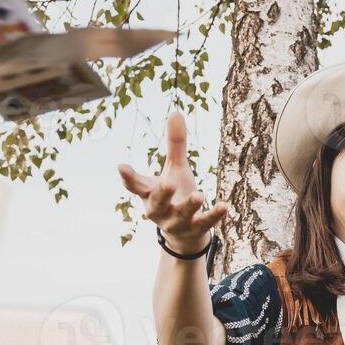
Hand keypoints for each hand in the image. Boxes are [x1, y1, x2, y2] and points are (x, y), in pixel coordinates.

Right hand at [118, 111, 227, 253]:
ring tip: (199, 195)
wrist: (184, 233)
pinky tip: (224, 206)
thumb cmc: (176, 194)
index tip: (120, 166)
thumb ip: (174, 144)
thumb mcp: (175, 169)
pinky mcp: (195, 229)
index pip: (135, 186)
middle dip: (161, 194)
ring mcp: (177, 222)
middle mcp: (160, 210)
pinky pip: (204, 223)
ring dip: (189, 205)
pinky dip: (214, 215)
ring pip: (181, 214)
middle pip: (157, 202)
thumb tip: (175, 112)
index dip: (128, 177)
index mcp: (149, 194)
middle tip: (166, 184)